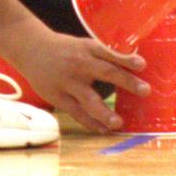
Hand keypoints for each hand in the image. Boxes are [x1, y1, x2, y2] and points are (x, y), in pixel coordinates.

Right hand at [5, 26, 146, 134]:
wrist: (30, 48)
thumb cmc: (64, 49)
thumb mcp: (82, 45)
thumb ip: (102, 56)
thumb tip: (133, 66)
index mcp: (87, 48)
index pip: (109, 52)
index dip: (126, 58)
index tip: (142, 65)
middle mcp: (79, 64)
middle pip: (105, 72)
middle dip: (126, 82)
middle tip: (145, 90)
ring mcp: (68, 82)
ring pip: (88, 99)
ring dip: (105, 112)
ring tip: (119, 123)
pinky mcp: (59, 97)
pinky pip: (77, 113)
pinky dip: (91, 122)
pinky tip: (104, 129)